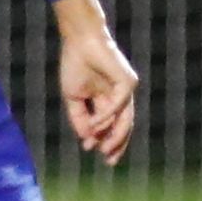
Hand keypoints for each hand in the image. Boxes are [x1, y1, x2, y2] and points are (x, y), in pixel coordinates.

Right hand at [55, 0, 137, 165]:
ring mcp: (126, 89)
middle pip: (123, 125)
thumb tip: (85, 138)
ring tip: (105, 149)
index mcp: (108, 98)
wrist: (79, 41)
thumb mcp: (73, 96)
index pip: (112, 124)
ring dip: (115, 135)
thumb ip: (79, 117)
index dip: (105, 139)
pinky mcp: (128, 82)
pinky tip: (95, 126)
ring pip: (125, 119)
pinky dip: (106, 117)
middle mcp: (121, 96)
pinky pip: (119, 105)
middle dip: (116, 143)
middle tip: (109, 160)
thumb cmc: (75, 64)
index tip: (94, 152)